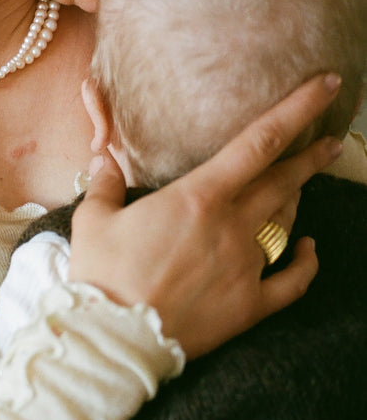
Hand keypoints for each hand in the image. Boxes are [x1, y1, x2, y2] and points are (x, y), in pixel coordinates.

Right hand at [69, 73, 343, 357]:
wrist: (115, 335)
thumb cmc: (102, 274)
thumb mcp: (92, 220)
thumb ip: (105, 185)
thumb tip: (105, 161)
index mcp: (198, 198)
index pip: (259, 142)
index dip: (297, 108)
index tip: (327, 84)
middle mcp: (231, 226)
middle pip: (283, 181)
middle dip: (309, 156)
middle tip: (328, 141)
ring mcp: (246, 266)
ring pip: (285, 223)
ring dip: (296, 201)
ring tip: (300, 188)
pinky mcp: (249, 305)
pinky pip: (292, 281)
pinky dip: (306, 263)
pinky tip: (310, 249)